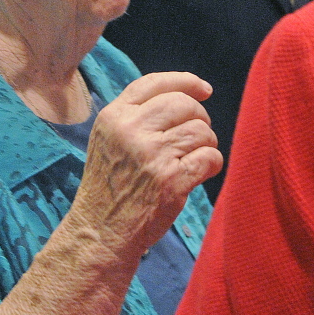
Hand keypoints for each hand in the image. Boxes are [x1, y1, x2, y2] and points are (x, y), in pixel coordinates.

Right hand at [69, 72, 221, 259]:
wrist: (100, 232)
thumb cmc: (111, 185)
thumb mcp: (109, 139)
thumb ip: (137, 115)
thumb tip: (187, 93)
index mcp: (114, 116)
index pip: (155, 83)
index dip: (186, 81)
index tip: (205, 89)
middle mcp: (131, 131)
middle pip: (184, 104)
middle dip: (200, 117)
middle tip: (197, 135)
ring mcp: (151, 155)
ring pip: (201, 130)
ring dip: (207, 143)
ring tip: (194, 157)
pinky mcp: (171, 181)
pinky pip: (210, 157)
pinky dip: (213, 163)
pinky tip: (201, 172)